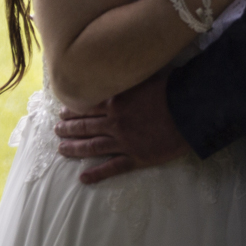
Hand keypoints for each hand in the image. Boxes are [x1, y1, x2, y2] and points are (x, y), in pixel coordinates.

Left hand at [55, 72, 189, 184]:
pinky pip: (112, 168)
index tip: (62, 112)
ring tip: (61, 149)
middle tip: (56, 130)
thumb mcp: (146, 76)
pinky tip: (83, 178)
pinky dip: (96, 174)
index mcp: (116, 101)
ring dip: (74, 149)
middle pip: (85, 127)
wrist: (189, 112)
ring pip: (92, 147)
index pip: (87, 107)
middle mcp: (115, 122)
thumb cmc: (170, 90)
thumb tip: (117, 67)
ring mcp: (124, 142)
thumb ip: (129, 77)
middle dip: (68, 129)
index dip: (73, 110)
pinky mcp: (136, 158)